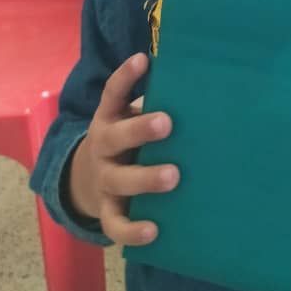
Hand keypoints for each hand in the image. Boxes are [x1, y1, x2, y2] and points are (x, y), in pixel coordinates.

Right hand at [69, 52, 178, 244]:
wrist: (89, 179)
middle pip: (116, 137)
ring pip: (120, 180)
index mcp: (109, 118)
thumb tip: (201, 85)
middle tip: (167, 123)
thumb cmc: (128, 139)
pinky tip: (153, 230)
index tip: (143, 60)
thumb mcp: (130, 118)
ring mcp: (104, 179)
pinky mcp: (107, 210)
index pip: (112, 93)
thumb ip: (156, 104)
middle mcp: (103, 146)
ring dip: (145, 178)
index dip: (125, 76)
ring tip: (173, 176)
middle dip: (140, 129)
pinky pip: (115, 224)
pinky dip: (132, 230)